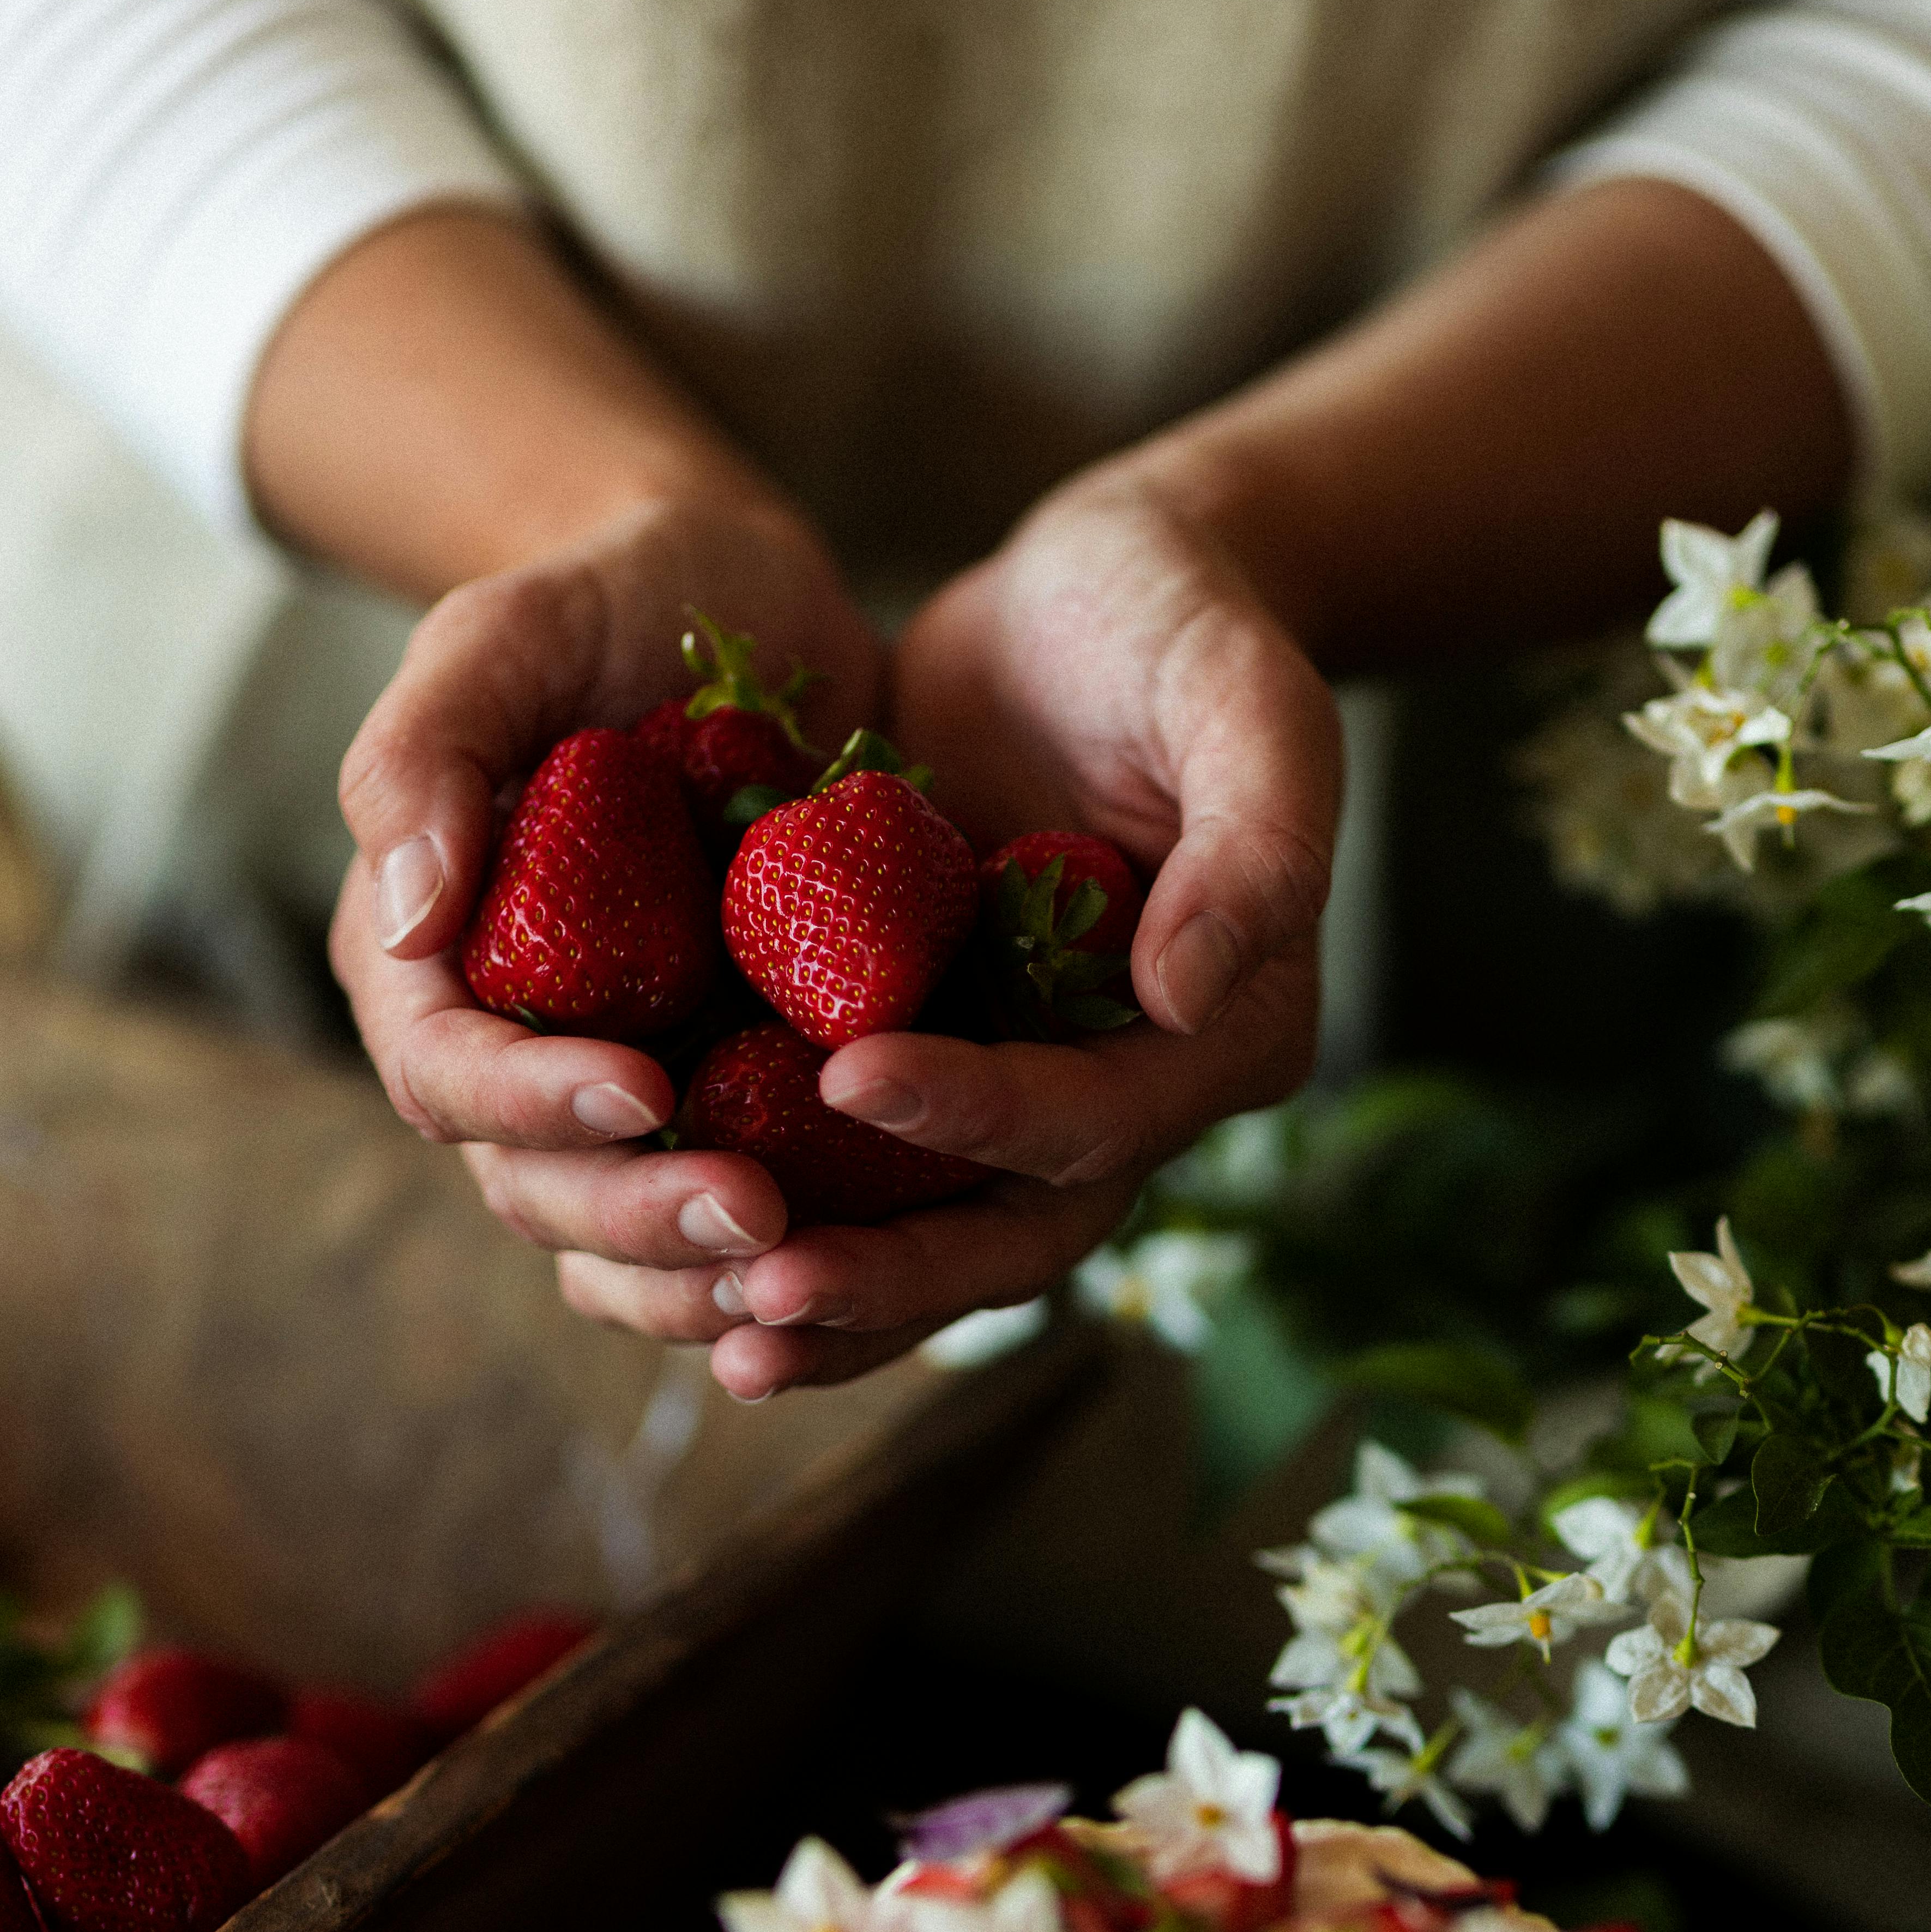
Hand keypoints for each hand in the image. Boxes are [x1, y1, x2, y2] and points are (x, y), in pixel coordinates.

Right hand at [330, 491, 882, 1358]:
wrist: (751, 609)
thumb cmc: (610, 601)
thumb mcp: (506, 632)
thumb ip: (424, 753)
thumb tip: (406, 913)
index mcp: (433, 962)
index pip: (448, 1075)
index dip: (533, 1103)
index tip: (641, 1088)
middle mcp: (522, 1051)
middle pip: (542, 1189)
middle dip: (638, 1218)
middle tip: (756, 1216)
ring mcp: (632, 1087)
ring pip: (630, 1246)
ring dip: (706, 1280)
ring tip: (806, 1273)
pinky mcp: (739, 1099)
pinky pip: (741, 1222)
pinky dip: (793, 1263)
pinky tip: (868, 1268)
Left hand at [598, 473, 1337, 1396]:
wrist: (1097, 601)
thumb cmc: (1187, 627)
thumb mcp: (1253, 702)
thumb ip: (1260, 842)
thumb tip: (1186, 992)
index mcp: (1224, 1036)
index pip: (1095, 1118)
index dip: (980, 1116)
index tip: (852, 1075)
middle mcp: (1128, 1097)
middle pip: (1010, 1234)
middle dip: (889, 1278)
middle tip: (760, 1296)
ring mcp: (1024, 1091)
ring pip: (930, 1241)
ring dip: (826, 1300)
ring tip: (710, 1330)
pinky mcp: (937, 1062)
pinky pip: (861, 1180)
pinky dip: (782, 1223)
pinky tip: (669, 1249)